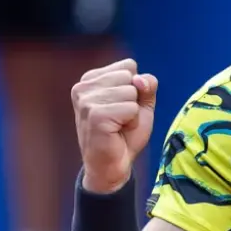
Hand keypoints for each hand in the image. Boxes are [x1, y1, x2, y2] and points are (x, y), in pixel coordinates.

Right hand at [71, 59, 158, 193]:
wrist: (112, 165)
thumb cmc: (125, 133)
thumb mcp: (141, 103)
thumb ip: (146, 85)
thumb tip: (140, 79)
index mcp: (91, 79)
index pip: (129, 66)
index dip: (135, 88)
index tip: (122, 106)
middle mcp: (83, 86)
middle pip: (130, 76)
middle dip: (134, 99)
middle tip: (120, 118)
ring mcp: (86, 100)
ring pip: (131, 91)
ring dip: (132, 112)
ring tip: (118, 125)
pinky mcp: (94, 115)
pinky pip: (130, 108)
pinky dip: (131, 121)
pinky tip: (117, 131)